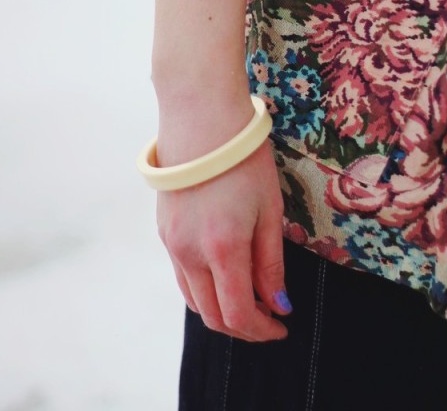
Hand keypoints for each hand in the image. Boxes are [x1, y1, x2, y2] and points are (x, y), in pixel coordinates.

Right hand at [155, 100, 290, 342]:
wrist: (201, 116)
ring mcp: (171, 243)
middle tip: (268, 318)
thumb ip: (270, 262)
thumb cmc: (243, 158)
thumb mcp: (269, 209)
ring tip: (249, 297)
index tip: (282, 326)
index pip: (238, 314)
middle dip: (242, 327)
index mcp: (222, 248)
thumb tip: (278, 304)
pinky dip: (204, 286)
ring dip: (220, 309)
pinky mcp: (163, 230)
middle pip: (211, 315)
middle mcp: (189, 253)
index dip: (262, 330)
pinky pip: (182, 274)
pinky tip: (224, 271)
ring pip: (193, 298)